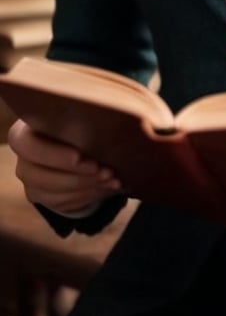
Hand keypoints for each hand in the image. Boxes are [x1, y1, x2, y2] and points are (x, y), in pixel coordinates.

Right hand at [7, 119, 121, 215]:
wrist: (79, 143)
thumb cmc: (79, 121)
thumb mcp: (81, 113)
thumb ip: (86, 114)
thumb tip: (109, 115)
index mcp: (25, 132)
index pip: (26, 145)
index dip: (52, 154)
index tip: (79, 156)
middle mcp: (23, 159)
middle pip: (38, 175)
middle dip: (75, 176)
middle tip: (105, 171)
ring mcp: (31, 181)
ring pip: (52, 193)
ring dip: (86, 187)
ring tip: (112, 178)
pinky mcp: (43, 197)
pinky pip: (63, 203)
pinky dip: (89, 195)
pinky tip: (108, 186)